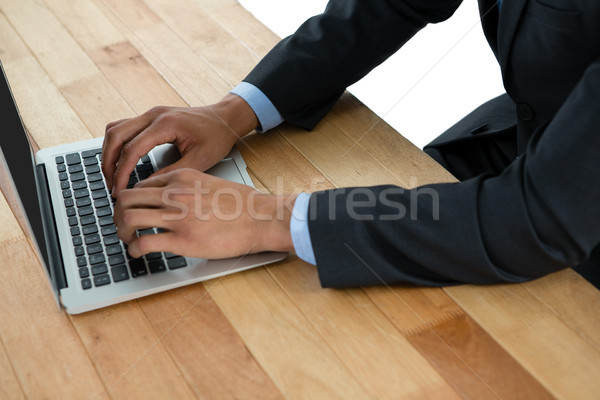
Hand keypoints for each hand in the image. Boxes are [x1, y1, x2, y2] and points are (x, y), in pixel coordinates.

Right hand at [102, 94, 257, 196]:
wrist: (225, 119)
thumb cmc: (217, 137)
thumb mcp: (198, 161)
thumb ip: (171, 174)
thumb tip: (146, 188)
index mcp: (166, 124)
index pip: (132, 149)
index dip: (121, 173)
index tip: (119, 191)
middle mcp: (154, 115)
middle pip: (115, 135)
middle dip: (108, 162)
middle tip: (111, 185)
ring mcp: (151, 114)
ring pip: (115, 129)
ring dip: (109, 151)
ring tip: (112, 175)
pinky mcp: (151, 117)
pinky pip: (124, 127)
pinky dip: (117, 144)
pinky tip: (120, 161)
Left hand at [113, 168, 295, 258]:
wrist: (261, 218)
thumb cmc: (243, 204)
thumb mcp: (211, 183)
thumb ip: (188, 188)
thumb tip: (174, 198)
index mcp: (182, 178)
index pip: (141, 185)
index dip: (131, 199)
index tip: (132, 209)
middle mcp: (175, 195)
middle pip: (126, 199)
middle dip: (117, 213)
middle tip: (121, 224)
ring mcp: (177, 217)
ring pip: (128, 219)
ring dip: (121, 231)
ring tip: (126, 239)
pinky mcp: (182, 240)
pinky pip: (144, 243)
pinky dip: (134, 249)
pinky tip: (138, 253)